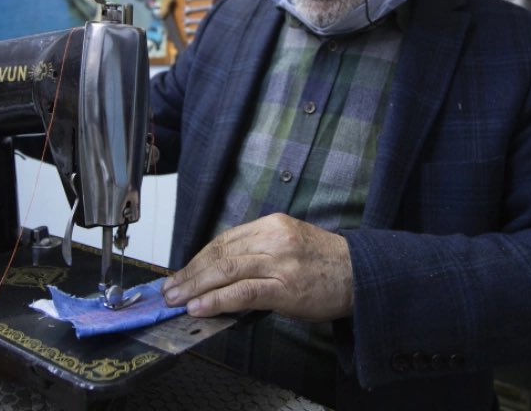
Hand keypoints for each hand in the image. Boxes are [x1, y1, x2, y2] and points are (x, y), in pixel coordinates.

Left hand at [162, 213, 352, 321]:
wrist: (360, 275)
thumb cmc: (325, 264)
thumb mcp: (291, 243)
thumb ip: (259, 251)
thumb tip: (222, 271)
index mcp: (273, 224)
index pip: (224, 239)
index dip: (198, 258)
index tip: (182, 272)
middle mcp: (274, 238)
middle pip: (220, 253)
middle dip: (189, 273)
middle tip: (170, 289)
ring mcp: (280, 261)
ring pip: (226, 270)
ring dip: (195, 287)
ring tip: (177, 300)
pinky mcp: (285, 287)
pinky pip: (243, 292)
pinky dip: (217, 300)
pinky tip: (201, 307)